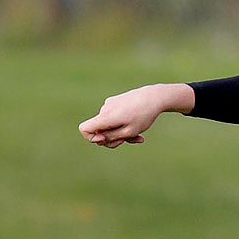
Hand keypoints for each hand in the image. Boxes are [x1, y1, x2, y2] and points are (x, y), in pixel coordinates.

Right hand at [79, 83, 193, 147]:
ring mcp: (109, 105)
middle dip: (110, 138)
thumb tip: (98, 139)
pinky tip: (137, 128)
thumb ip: (112, 137)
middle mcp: (104, 109)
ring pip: (109, 125)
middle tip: (125, 141)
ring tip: (137, 135)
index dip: (91, 138)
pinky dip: (123, 125)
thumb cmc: (143, 116)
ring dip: (120, 133)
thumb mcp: (129, 132)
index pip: (84, 129)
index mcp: (106, 117)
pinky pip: (114, 118)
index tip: (105, 140)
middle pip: (98, 130)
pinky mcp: (115, 102)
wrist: (154, 97)